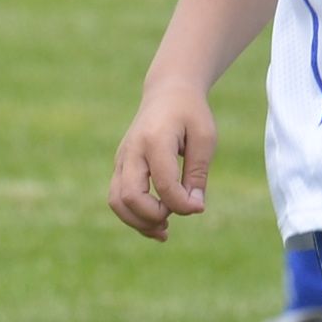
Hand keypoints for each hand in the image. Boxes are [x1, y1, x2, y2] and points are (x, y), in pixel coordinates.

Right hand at [108, 84, 216, 239]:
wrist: (167, 92)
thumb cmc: (190, 114)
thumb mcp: (205, 138)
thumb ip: (198, 172)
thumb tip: (194, 208)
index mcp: (155, 139)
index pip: (164, 184)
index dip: (182, 204)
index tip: (199, 207)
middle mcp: (132, 150)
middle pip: (129, 196)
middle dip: (153, 216)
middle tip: (175, 217)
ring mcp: (122, 159)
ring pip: (116, 201)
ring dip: (138, 222)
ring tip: (164, 230)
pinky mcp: (120, 166)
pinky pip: (118, 197)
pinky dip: (134, 216)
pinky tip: (158, 222)